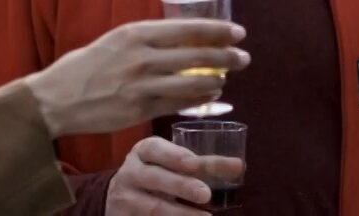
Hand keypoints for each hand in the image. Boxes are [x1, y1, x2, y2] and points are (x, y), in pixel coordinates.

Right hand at [28, 19, 248, 137]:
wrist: (56, 98)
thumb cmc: (88, 65)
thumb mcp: (117, 39)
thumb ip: (148, 38)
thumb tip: (183, 35)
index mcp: (136, 33)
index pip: (188, 29)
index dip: (218, 31)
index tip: (239, 32)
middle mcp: (141, 57)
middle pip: (196, 56)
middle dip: (226, 56)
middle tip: (244, 57)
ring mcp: (141, 85)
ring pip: (191, 82)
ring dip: (215, 80)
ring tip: (227, 78)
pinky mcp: (138, 109)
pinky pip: (177, 104)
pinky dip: (196, 99)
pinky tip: (208, 96)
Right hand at [106, 136, 243, 214]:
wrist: (119, 193)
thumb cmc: (156, 170)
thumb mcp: (170, 161)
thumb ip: (199, 163)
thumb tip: (239, 167)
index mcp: (143, 151)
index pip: (156, 149)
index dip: (174, 155)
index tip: (194, 163)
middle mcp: (130, 172)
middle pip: (155, 178)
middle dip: (181, 186)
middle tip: (206, 194)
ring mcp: (125, 198)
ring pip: (152, 207)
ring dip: (180, 213)